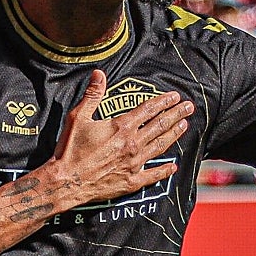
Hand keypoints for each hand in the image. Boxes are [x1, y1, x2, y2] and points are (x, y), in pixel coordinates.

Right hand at [50, 69, 193, 207]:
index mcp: (121, 127)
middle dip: (176, 115)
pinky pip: (153, 175)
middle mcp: (132, 144)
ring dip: (174, 135)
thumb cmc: (70, 149)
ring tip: (185, 126)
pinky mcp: (132, 181)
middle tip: (189, 108)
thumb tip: (100, 73)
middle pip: (159, 126)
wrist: (66, 182)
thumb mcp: (78, 117)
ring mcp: (134, 163)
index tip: (175, 97)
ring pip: (160, 146)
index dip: (163, 102)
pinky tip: (173, 166)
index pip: (148, 110)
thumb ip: (92, 95)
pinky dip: (165, 170)